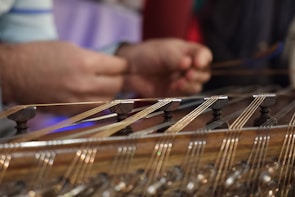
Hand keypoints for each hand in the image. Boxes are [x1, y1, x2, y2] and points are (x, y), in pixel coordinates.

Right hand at [0, 41, 127, 113]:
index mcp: (86, 63)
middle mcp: (85, 84)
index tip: (124, 66)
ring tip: (103, 87)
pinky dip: (99, 103)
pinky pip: (96, 110)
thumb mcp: (71, 48)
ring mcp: (79, 101)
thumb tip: (112, 68)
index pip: (120, 66)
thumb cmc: (40, 55)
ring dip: (110, 93)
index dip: (124, 65)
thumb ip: (95, 59)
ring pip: (109, 100)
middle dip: (119, 79)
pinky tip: (93, 97)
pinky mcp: (72, 113)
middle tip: (115, 76)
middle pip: (117, 85)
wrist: (13, 74)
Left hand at [117, 38, 211, 96]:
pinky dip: (181, 92)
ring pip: (196, 86)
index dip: (203, 59)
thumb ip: (176, 58)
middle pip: (204, 73)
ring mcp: (182, 80)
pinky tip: (173, 87)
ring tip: (179, 82)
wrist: (131, 68)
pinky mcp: (174, 92)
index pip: (204, 55)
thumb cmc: (148, 54)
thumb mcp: (163, 51)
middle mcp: (188, 67)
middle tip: (189, 74)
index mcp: (188, 53)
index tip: (197, 63)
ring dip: (190, 85)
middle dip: (198, 74)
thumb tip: (188, 63)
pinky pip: (184, 95)